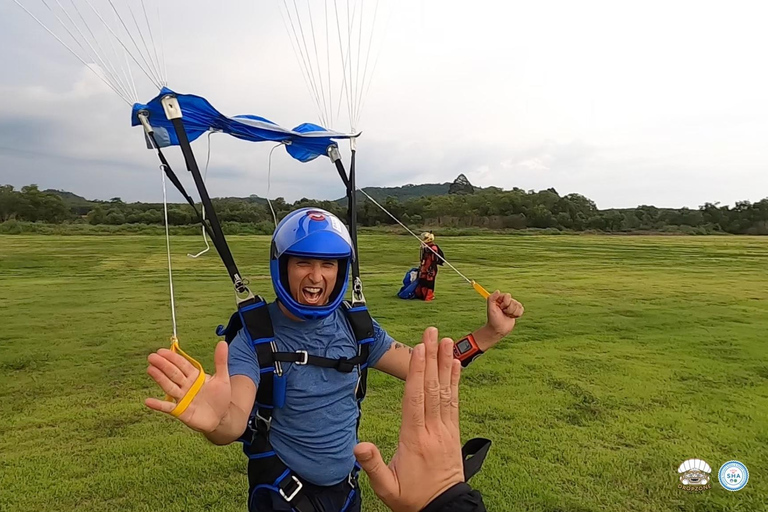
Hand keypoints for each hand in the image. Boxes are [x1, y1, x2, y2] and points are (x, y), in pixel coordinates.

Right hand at [145, 341, 231, 433]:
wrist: (222, 417)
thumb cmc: (221, 397)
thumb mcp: (222, 378)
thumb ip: (220, 361)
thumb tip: (223, 342)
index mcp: (194, 376)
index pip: (182, 364)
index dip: (172, 357)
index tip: (161, 351)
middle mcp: (186, 385)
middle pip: (173, 373)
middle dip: (163, 365)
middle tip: (152, 357)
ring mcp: (182, 398)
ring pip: (169, 386)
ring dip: (160, 378)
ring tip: (150, 369)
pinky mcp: (180, 411)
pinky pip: (167, 407)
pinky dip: (158, 405)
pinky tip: (148, 401)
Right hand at [354, 327, 463, 511]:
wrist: (444, 509)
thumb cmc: (412, 498)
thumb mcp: (387, 488)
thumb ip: (373, 465)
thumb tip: (357, 446)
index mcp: (415, 438)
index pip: (416, 398)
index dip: (418, 372)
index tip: (419, 349)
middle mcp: (433, 429)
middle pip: (432, 388)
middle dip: (432, 358)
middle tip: (432, 332)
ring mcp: (446, 430)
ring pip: (445, 391)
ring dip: (445, 364)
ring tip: (447, 341)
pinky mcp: (453, 432)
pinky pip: (454, 402)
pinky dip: (456, 382)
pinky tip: (456, 365)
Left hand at [482, 290, 523, 346]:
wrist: (498, 330)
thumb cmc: (493, 320)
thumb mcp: (490, 309)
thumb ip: (492, 298)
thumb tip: (498, 290)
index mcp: (499, 299)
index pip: (508, 296)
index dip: (506, 303)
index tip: (501, 308)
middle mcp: (505, 301)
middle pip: (514, 301)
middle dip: (509, 309)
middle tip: (504, 313)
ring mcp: (511, 305)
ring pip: (518, 305)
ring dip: (513, 313)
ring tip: (507, 316)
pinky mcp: (516, 310)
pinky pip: (521, 309)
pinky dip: (517, 314)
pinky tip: (511, 317)